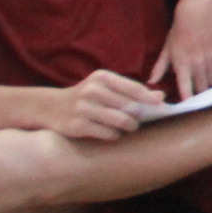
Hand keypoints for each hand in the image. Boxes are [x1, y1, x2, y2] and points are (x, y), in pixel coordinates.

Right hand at [29, 71, 162, 140]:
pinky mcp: (78, 126)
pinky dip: (115, 135)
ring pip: (121, 121)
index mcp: (102, 78)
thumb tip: (160, 96)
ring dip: (129, 126)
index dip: (149, 98)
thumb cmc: (86, 96)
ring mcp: (84, 109)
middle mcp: (92, 91)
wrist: (50, 107)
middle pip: (130, 107)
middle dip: (139, 115)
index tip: (161, 105)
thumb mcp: (104, 87)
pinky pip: (108, 134)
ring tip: (129, 126)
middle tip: (139, 120)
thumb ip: (130, 90)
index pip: (133, 88)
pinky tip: (112, 132)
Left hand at [148, 0, 211, 100]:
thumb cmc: (178, 31)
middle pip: (202, 88)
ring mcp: (211, 59)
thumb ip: (160, 68)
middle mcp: (198, 64)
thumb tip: (150, 83)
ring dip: (209, 81)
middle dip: (199, 91)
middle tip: (197, 88)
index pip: (185, 88)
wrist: (196, 13)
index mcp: (182, 64)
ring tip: (205, 78)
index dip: (187, 98)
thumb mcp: (167, 49)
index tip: (187, 102)